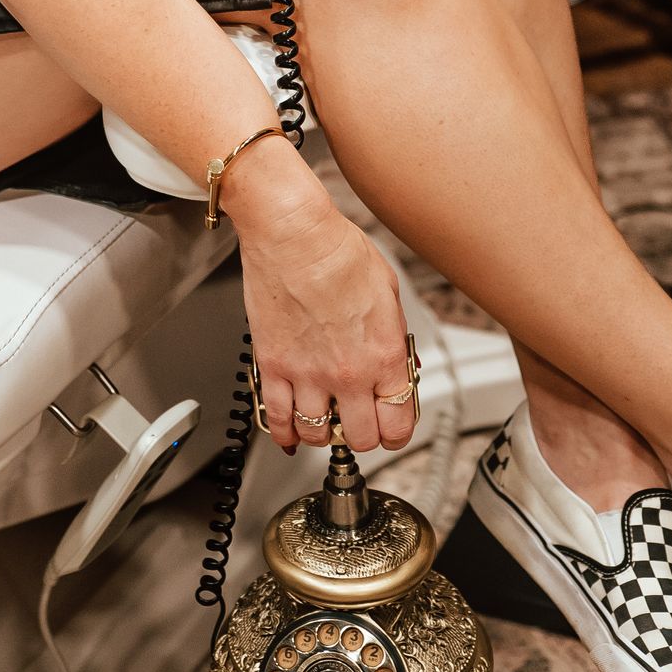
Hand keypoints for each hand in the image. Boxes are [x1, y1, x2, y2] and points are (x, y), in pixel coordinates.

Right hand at [227, 155, 416, 455]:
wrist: (293, 233)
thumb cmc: (338, 250)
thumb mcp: (389, 292)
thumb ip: (394, 336)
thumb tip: (397, 362)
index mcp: (383, 355)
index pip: (398, 425)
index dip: (396, 431)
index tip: (390, 426)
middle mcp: (348, 373)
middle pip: (361, 439)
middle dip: (362, 433)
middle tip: (357, 420)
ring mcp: (307, 374)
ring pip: (317, 436)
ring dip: (323, 433)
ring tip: (324, 420)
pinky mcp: (273, 367)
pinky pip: (277, 420)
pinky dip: (285, 433)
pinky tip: (290, 432)